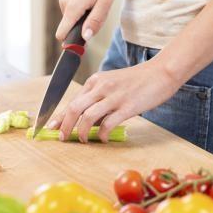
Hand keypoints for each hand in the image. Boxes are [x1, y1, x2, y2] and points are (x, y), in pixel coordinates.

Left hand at [48, 59, 180, 142]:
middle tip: (62, 138)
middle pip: (74, 108)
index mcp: (95, 81)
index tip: (50, 127)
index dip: (58, 116)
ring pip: (87, 116)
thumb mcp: (111, 84)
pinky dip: (101, 134)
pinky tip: (102, 139)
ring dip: (81, 132)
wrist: (161, 72)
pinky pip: (107, 124)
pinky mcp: (127, 106)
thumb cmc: (137, 80)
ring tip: (82, 140)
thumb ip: (97, 98)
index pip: (71, 100)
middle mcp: (101, 87)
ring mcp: (114, 96)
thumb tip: (85, 120)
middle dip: (64, 125)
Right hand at [56, 0, 118, 41]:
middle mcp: (64, 5)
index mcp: (73, 7)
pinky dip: (82, 14)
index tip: (81, 43)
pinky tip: (90, 4)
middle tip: (97, 16)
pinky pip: (72, 15)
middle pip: (70, 29)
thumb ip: (95, 21)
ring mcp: (64, 1)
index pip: (61, 33)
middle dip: (83, 28)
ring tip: (95, 7)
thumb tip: (85, 37)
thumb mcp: (105, 3)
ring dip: (84, 20)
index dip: (71, 41)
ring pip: (72, 22)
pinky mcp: (65, 0)